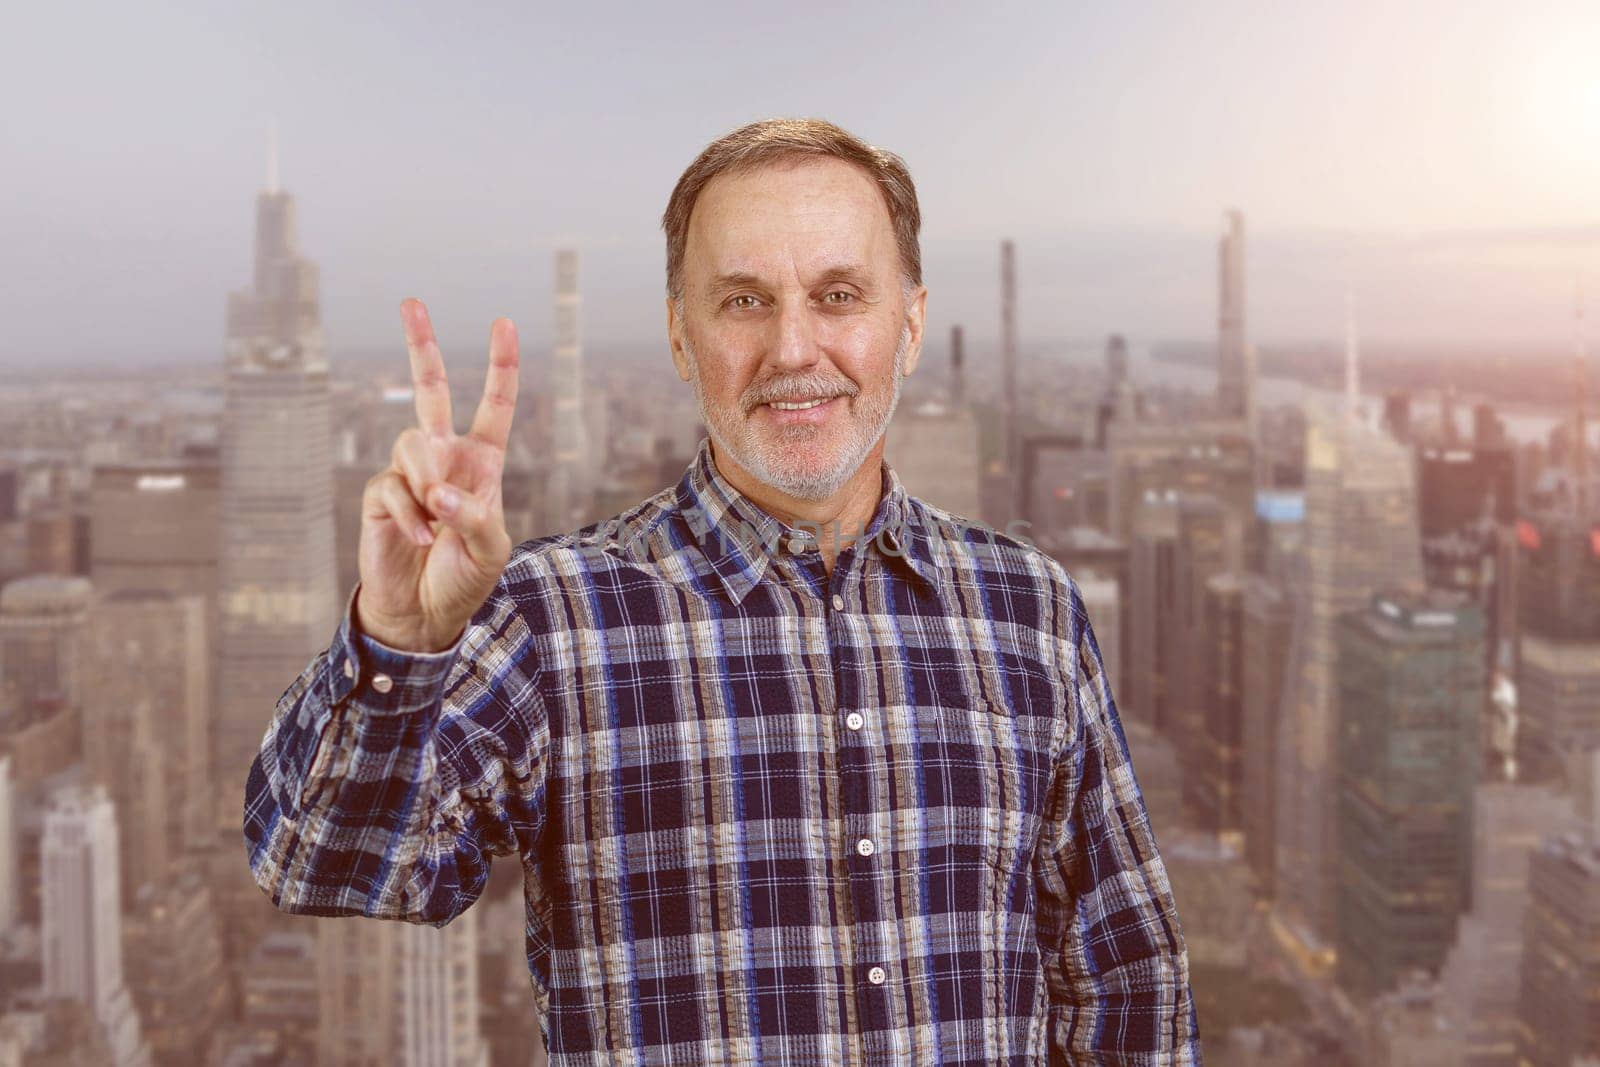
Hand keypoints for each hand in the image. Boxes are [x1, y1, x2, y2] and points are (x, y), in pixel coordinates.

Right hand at [355, 298, 518, 652]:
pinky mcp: (380, 494)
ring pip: (413, 442)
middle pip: (430, 391)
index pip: (494, 407)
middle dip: (421, 346)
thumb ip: (475, 516)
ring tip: (438, 524)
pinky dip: (410, 517)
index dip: (500, 368)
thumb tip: (438, 490)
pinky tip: (421, 541)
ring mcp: (409, 473)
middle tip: (412, 302)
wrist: (424, 613)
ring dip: (429, 482)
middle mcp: (444, 458)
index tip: (504, 324)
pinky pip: (392, 487)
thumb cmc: (465, 578)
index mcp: (481, 462)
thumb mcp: (490, 550)